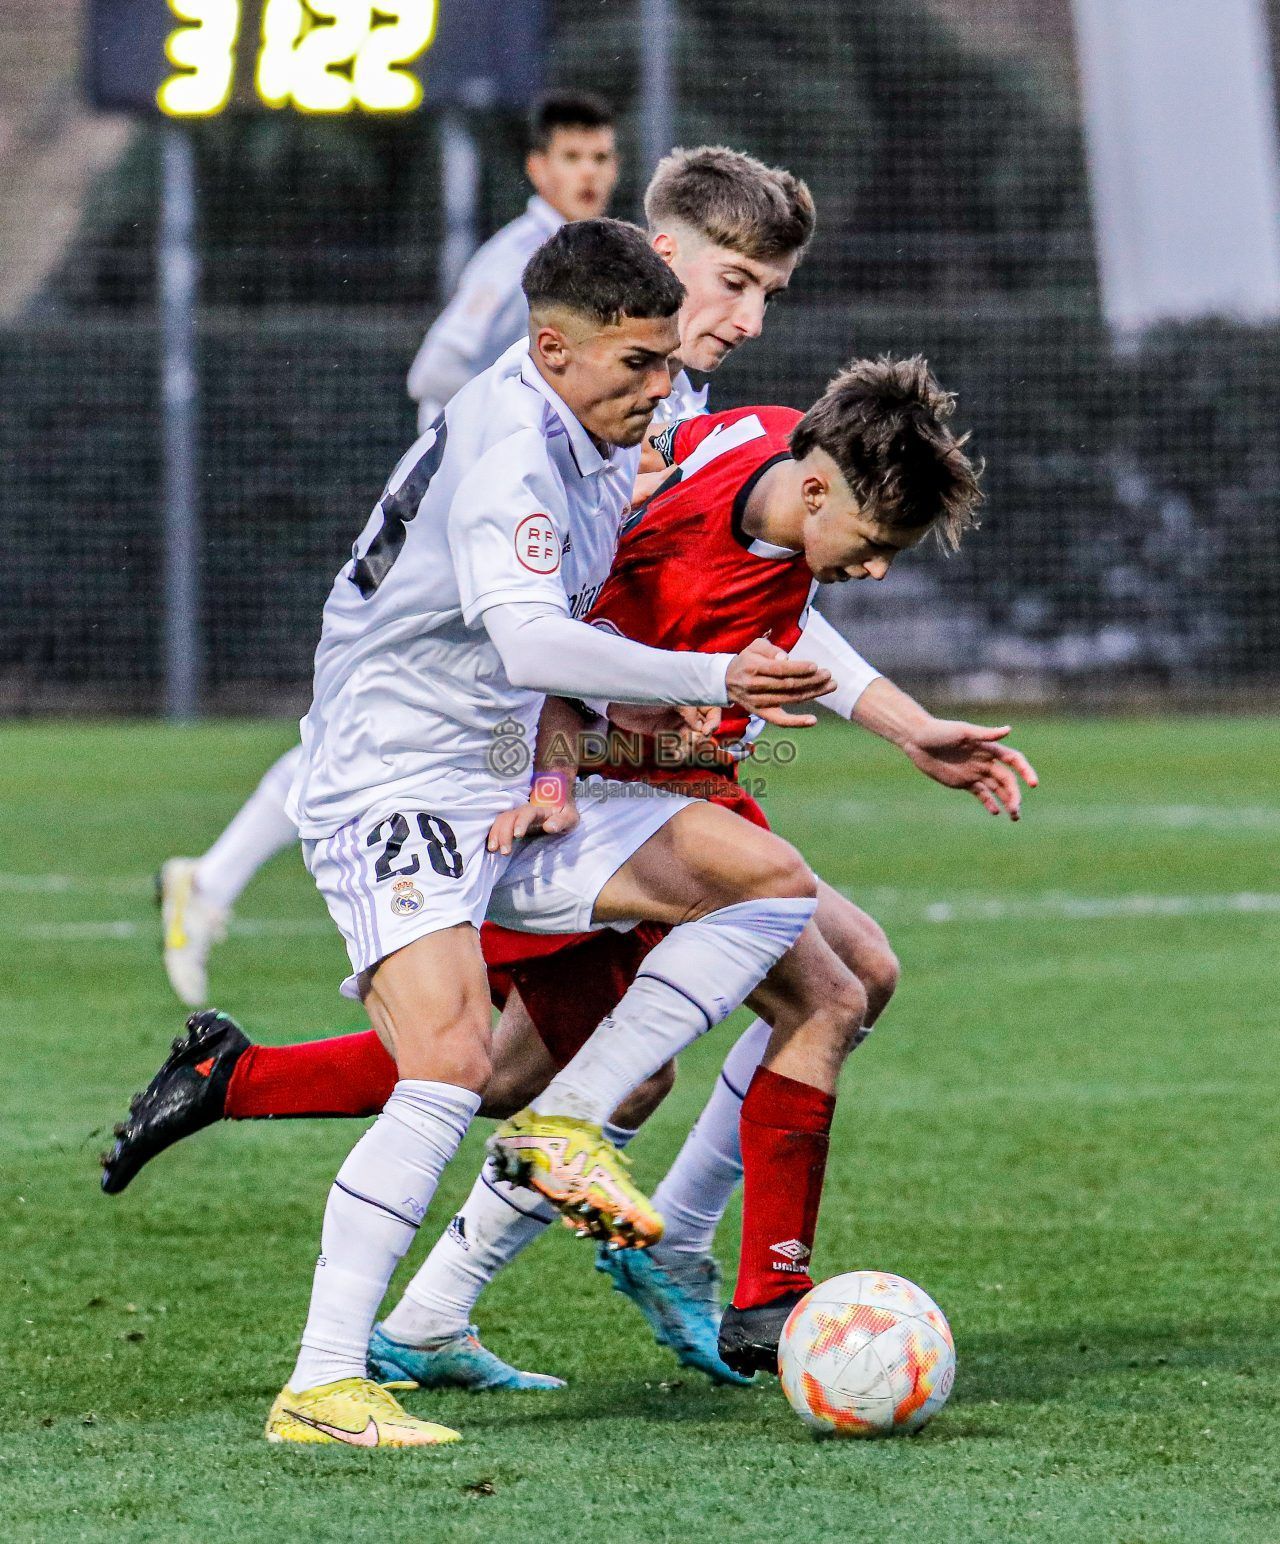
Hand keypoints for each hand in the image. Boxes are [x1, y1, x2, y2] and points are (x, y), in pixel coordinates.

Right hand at [486, 782, 579, 853]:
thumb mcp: (571, 818)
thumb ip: (562, 821)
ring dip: (495, 834)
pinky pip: (498, 826)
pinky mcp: (512, 824)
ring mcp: (517, 817)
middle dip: (504, 833)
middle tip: (505, 852)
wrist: (559, 808)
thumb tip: (549, 827)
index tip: (517, 835)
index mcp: (540, 809)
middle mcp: (524, 811)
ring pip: (501, 820)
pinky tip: (490, 847)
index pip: (527, 812)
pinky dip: (492, 835)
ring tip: (494, 850)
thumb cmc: (566, 815)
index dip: (521, 822)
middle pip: (509, 817)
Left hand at [607, 703, 721, 742]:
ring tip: (682, 750)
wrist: (614, 697)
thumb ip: (687, 709)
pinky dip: (678, 751)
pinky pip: (675, 744)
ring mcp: (674, 721)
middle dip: (700, 737)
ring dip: (690, 747)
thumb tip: (700, 728)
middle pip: (703, 727)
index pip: (712, 710)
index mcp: (690, 696)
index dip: (712, 722)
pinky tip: (675, 753)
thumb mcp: (669, 694)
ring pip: (691, 739)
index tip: (705, 731)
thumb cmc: (642, 688)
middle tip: (691, 740)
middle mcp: (685, 709)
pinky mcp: (662, 732)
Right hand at [725, 637, 833, 726]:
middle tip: (828, 675)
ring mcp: (760, 702)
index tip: (816, 666)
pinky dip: (797, 722)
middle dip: (811, 680)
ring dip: (813, 694)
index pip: (780, 670)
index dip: (799, 668)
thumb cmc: (747, 660)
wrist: (726, 681)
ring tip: (831, 686)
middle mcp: (756, 686)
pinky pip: (780, 721)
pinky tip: (813, 720)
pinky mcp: (762, 714)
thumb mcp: (754, 646)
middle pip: (788, 685)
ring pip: (790, 699)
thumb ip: (769, 649)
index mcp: (754, 668)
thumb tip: (785, 658)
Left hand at [903, 720, 1038, 818]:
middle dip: (1014, 795)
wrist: (917, 740)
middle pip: (1007, 780)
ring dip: (1006, 801)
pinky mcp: (963, 782)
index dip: (1026, 771)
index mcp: (988, 748)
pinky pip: (981, 794)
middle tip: (1016, 810)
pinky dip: (989, 803)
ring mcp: (975, 773)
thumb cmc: (940, 731)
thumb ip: (986, 734)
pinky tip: (995, 812)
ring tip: (1014, 816)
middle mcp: (985, 761)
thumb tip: (1009, 730)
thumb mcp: (963, 732)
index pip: (1014, 760)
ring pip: (996, 789)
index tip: (1033, 784)